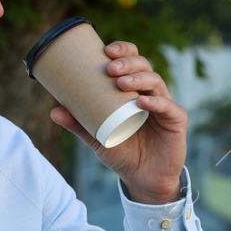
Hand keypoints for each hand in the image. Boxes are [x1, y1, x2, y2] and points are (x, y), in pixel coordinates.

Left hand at [50, 40, 187, 204]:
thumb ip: (79, 124)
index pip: (132, 61)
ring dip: (138, 78)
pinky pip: (169, 108)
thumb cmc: (122, 153)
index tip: (106, 51)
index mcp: (134, 90)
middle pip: (144, 66)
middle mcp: (151, 93)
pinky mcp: (177, 121)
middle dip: (127, 62)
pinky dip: (156, 103)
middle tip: (109, 68)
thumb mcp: (97, 138)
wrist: (142, 179)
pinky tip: (142, 102)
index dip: (123, 50)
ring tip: (121, 82)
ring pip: (156, 82)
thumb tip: (54, 111)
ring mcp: (165, 106)